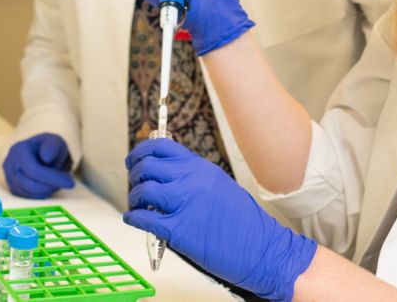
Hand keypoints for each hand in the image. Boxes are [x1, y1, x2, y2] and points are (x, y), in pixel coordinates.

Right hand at [3, 133, 74, 198]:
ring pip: (30, 193)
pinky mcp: (13, 187)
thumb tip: (46, 157)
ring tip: (57, 180)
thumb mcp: (55, 141)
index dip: (52, 178)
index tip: (70, 182)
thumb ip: (52, 146)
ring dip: (48, 190)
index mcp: (18, 150)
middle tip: (66, 182)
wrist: (41, 152)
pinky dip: (43, 193)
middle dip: (51, 186)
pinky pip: (29, 197)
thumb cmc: (49, 147)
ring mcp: (9, 177)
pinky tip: (49, 184)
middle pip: (31, 185)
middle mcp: (10, 164)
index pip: (34, 170)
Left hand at [123, 139, 316, 301]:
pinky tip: (135, 220)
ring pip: (143, 191)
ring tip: (137, 205)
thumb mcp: (221, 186)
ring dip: (134, 198)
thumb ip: (195, 177)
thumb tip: (168, 175)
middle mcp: (192, 180)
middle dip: (135, 175)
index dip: (141, 152)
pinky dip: (134, 218)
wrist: (263, 250)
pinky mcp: (179, 229)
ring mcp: (185, 204)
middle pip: (147, 166)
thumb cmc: (245, 224)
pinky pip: (144, 218)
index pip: (161, 147)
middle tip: (135, 184)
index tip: (134, 160)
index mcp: (202, 168)